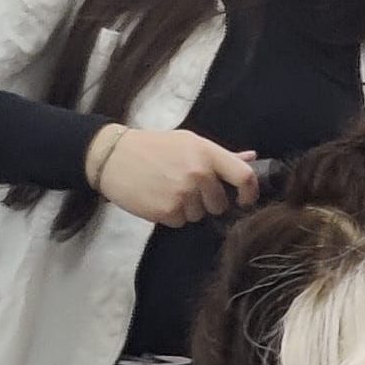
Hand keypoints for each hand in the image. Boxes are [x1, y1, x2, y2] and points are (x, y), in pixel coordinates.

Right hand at [88, 127, 257, 226]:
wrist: (112, 156)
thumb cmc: (154, 147)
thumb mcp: (189, 142)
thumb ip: (221, 154)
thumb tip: (252, 157)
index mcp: (207, 153)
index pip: (244, 176)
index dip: (250, 192)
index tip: (244, 199)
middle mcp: (198, 173)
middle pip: (221, 203)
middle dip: (209, 201)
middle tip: (188, 187)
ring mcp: (183, 193)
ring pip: (200, 215)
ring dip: (188, 208)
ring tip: (169, 189)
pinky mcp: (166, 211)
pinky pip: (181, 222)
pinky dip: (172, 215)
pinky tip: (158, 198)